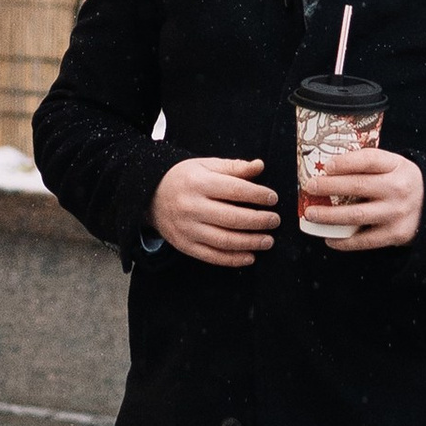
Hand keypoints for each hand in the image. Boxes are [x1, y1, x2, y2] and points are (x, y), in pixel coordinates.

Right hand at [150, 155, 277, 264]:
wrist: (150, 195)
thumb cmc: (183, 178)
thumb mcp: (206, 165)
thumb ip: (234, 167)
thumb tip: (259, 166)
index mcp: (199, 184)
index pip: (234, 190)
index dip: (257, 195)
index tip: (272, 198)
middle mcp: (192, 207)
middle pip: (232, 218)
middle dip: (259, 221)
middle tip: (275, 221)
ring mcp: (188, 229)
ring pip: (224, 241)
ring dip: (250, 243)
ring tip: (268, 240)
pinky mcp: (185, 245)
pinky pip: (212, 256)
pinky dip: (233, 259)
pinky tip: (249, 256)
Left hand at [302, 144, 425, 249]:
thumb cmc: (402, 183)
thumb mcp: (394, 166)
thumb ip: (369, 165)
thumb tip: (328, 169)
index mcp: (398, 166)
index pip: (369, 159)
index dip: (345, 162)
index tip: (325, 166)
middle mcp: (399, 188)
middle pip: (358, 186)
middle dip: (328, 187)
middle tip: (310, 187)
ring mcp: (397, 213)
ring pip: (357, 215)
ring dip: (329, 216)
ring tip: (311, 214)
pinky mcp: (395, 235)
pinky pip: (364, 240)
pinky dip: (344, 241)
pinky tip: (329, 238)